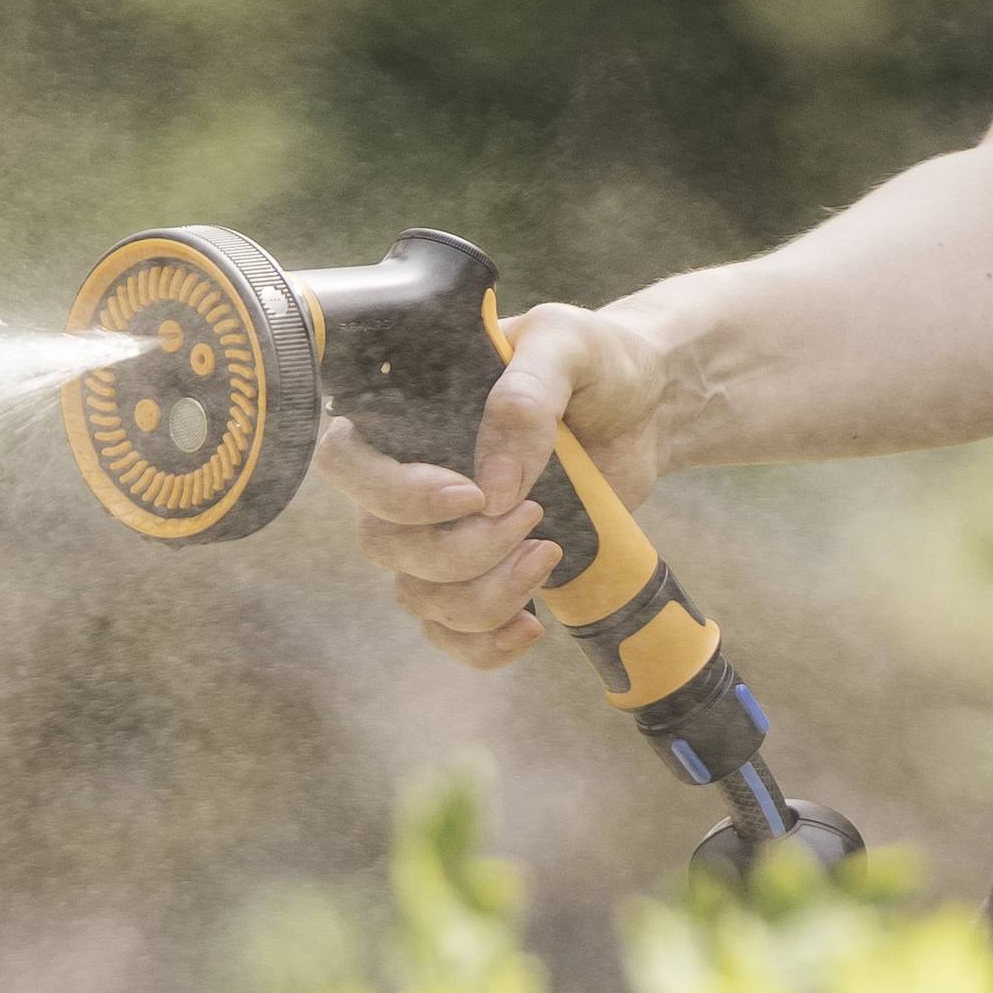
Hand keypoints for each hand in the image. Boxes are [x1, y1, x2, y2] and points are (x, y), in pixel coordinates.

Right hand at [315, 302, 668, 668]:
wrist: (645, 411)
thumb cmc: (595, 362)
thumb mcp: (565, 346)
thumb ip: (524, 400)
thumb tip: (492, 488)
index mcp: (408, 414)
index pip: (346, 463)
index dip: (393, 494)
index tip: (470, 496)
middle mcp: (411, 482)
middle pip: (383, 544)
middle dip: (460, 550)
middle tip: (533, 516)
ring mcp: (443, 536)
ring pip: (418, 597)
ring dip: (484, 596)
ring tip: (548, 555)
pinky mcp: (483, 576)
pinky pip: (452, 635)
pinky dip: (485, 645)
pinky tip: (531, 626)